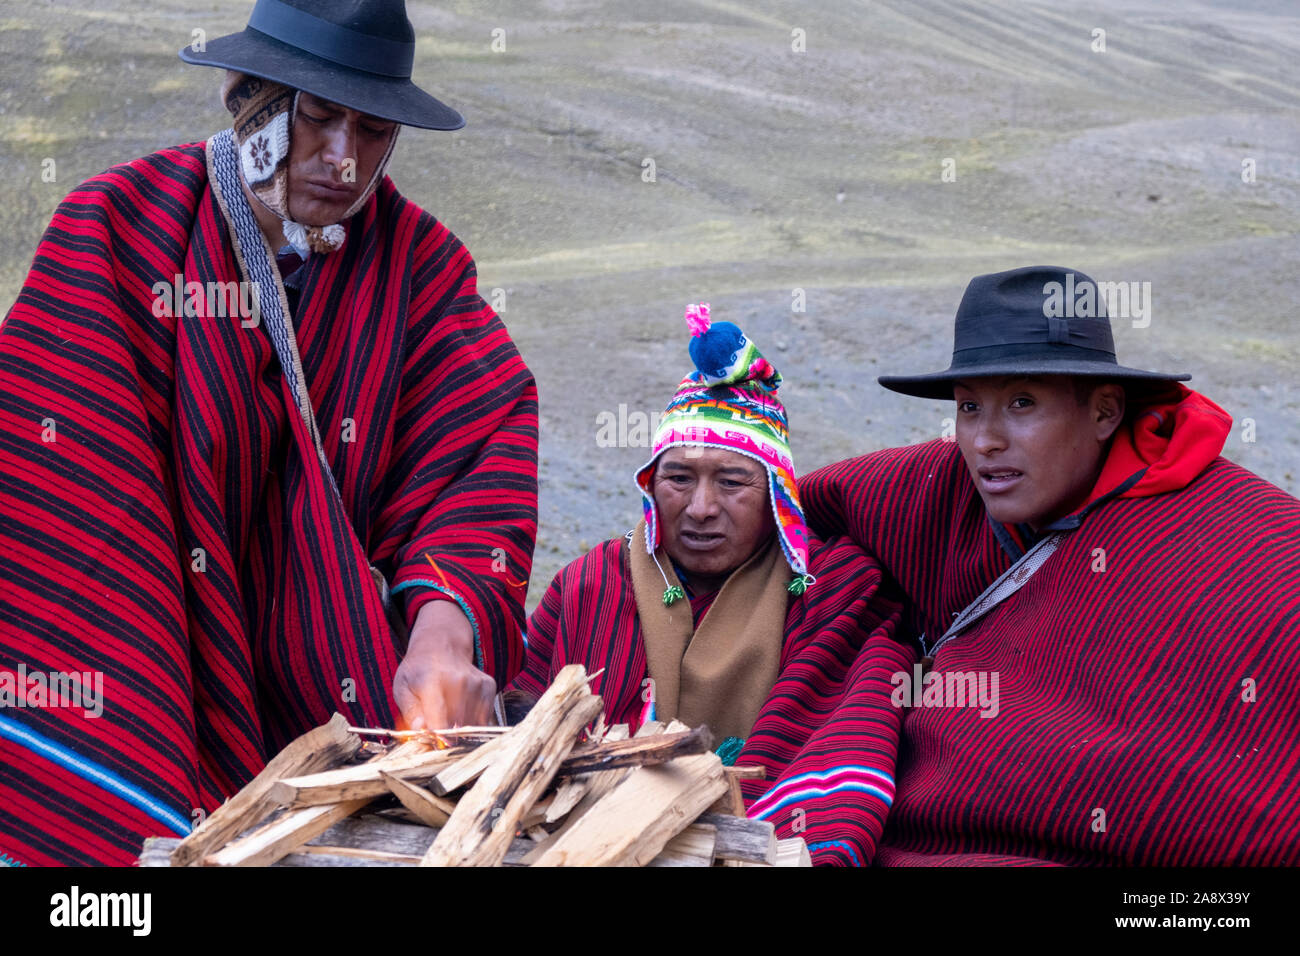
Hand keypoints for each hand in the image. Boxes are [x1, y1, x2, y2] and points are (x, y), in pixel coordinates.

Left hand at [392, 599, 495, 728]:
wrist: (440, 645)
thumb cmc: (418, 671)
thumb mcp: (402, 689)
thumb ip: (411, 712)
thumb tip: (421, 732)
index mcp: (432, 682)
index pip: (440, 723)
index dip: (436, 740)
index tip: (431, 744)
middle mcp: (459, 682)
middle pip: (457, 728)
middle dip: (446, 737)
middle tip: (435, 730)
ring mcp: (477, 684)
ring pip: (472, 726)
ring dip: (459, 730)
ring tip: (446, 716)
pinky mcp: (489, 686)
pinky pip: (483, 718)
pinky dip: (472, 721)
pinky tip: (460, 710)